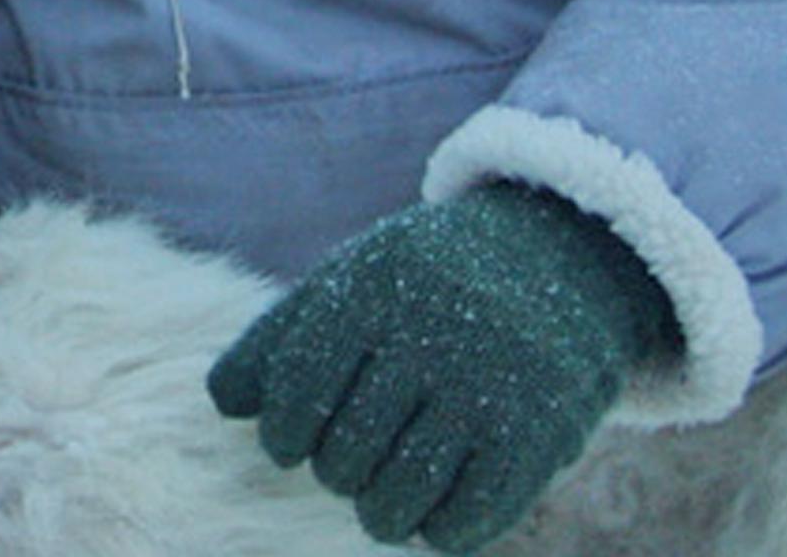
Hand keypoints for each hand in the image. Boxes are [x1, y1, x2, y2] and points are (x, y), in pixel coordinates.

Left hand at [205, 183, 677, 550]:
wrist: (561, 256)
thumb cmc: (425, 283)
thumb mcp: (350, 284)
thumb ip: (279, 339)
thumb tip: (225, 402)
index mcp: (373, 289)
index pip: (298, 388)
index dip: (284, 433)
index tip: (291, 444)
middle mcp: (431, 336)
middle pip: (346, 451)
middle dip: (336, 470)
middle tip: (348, 463)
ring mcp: (489, 386)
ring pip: (400, 494)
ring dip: (380, 512)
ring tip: (380, 500)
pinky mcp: (539, 432)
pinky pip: (469, 515)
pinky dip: (440, 531)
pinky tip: (432, 516)